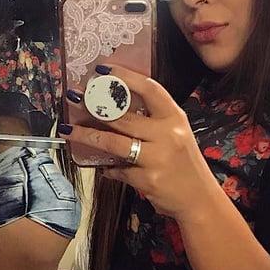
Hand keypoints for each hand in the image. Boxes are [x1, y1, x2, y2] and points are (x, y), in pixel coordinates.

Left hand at [60, 64, 218, 220]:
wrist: (199, 200)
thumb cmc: (184, 165)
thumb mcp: (176, 135)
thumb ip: (154, 121)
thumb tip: (116, 108)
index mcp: (175, 118)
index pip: (149, 89)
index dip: (125, 77)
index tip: (102, 70)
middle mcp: (168, 134)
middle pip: (123, 116)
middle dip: (94, 107)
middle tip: (74, 98)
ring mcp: (157, 158)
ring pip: (113, 142)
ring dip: (87, 136)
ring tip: (70, 131)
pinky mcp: (147, 180)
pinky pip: (119, 169)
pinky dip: (109, 168)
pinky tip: (104, 168)